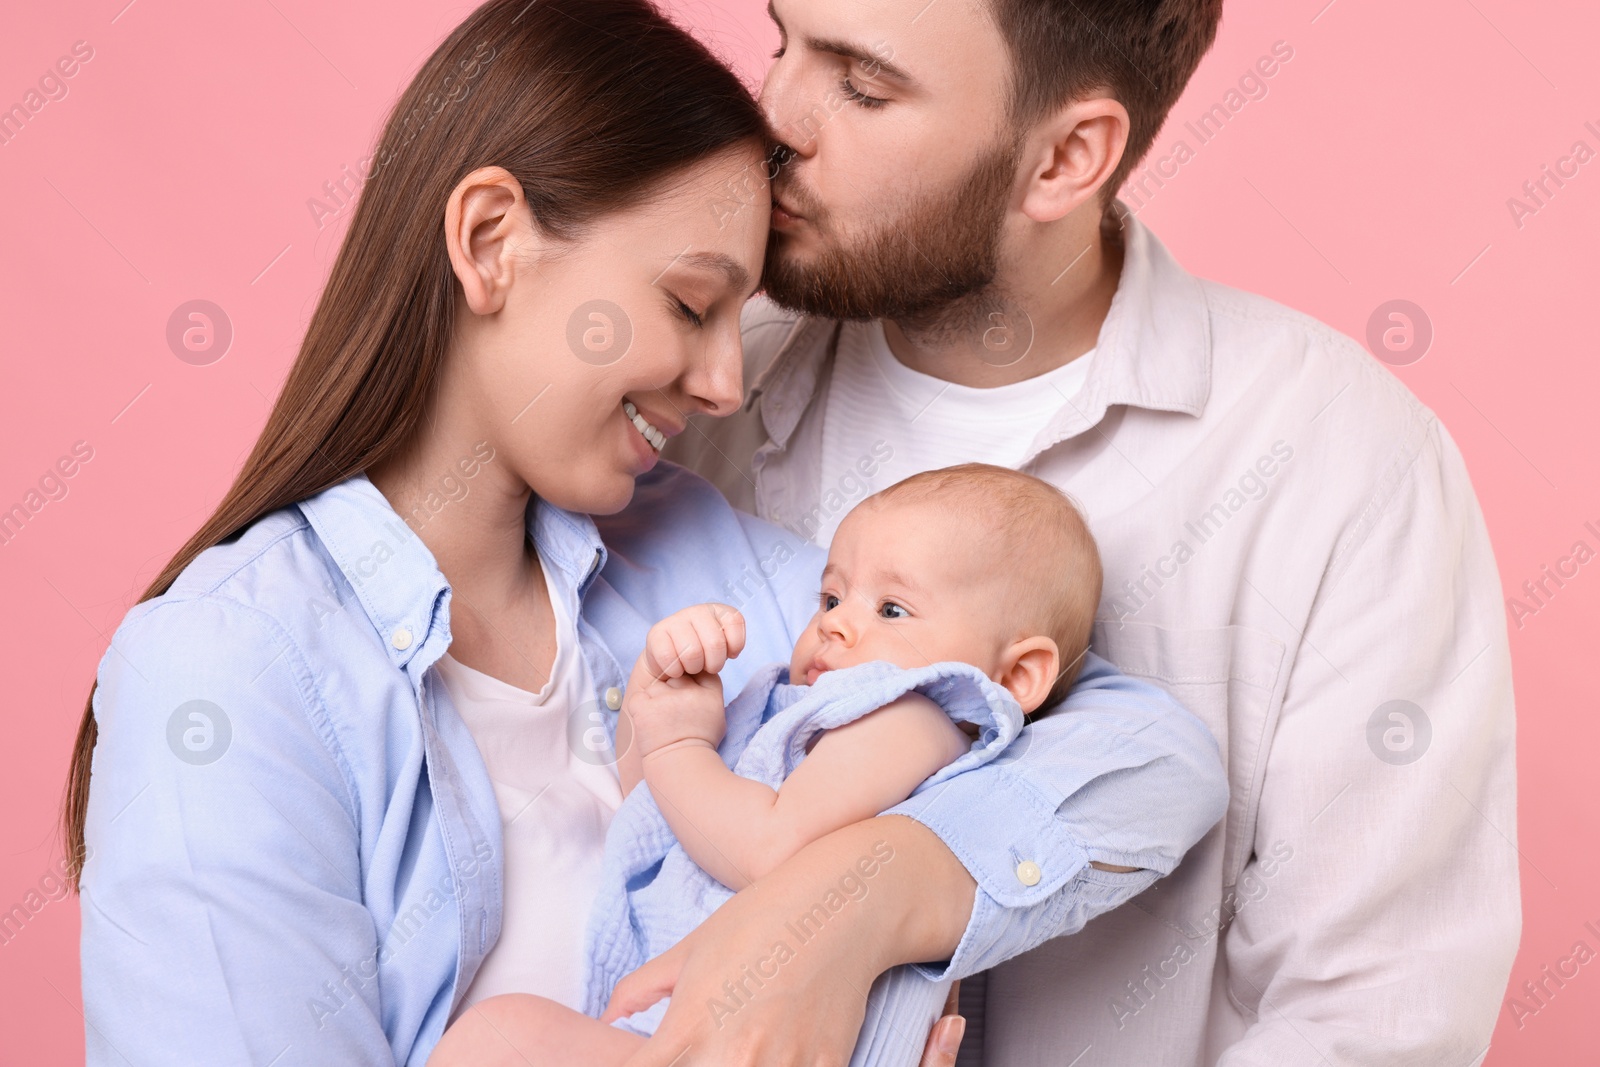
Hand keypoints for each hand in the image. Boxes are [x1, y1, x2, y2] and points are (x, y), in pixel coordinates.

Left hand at [617, 817, 974, 1066]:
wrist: (844, 907)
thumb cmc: (762, 918)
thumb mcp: (691, 947)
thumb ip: (640, 988)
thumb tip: (608, 1018)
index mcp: (691, 1026)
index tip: (648, 1059)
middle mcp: (733, 1056)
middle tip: (698, 1049)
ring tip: (737, 1050)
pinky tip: (773, 1055)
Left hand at [626, 671, 726, 758]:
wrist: (682, 769)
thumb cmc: (698, 743)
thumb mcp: (716, 714)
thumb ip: (707, 690)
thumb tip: (697, 671)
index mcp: (709, 691)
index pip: (695, 671)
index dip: (688, 686)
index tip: (687, 705)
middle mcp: (689, 691)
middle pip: (674, 677)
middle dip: (670, 693)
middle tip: (673, 718)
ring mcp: (665, 698)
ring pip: (654, 687)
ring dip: (654, 701)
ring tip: (662, 724)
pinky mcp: (645, 707)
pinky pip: (638, 699)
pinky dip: (640, 711)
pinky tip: (650, 726)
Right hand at [639, 603, 745, 680]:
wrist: (672, 666)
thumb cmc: (704, 656)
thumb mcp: (724, 649)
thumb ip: (733, 644)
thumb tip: (732, 651)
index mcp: (717, 610)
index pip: (734, 620)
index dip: (735, 645)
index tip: (729, 653)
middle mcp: (697, 611)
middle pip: (715, 643)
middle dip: (714, 663)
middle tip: (707, 665)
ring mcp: (675, 620)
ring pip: (692, 652)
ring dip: (694, 668)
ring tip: (691, 667)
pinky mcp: (656, 633)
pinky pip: (669, 658)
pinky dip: (675, 670)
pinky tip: (675, 669)